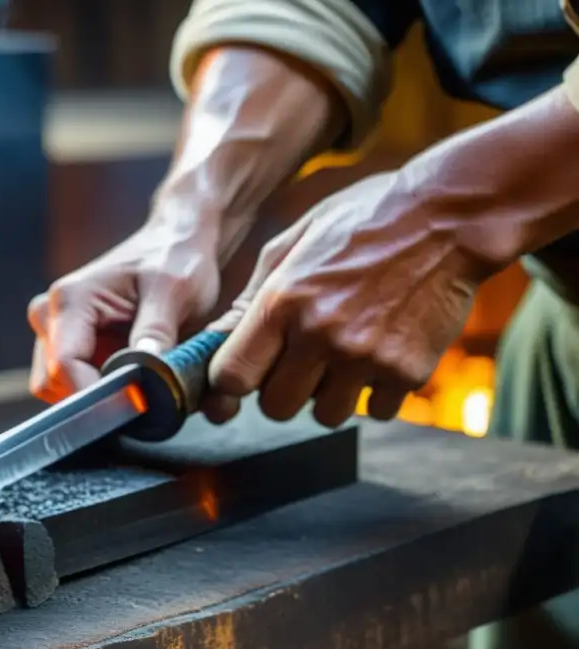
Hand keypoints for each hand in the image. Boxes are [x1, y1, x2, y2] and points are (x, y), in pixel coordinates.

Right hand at [28, 221, 221, 402]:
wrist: (174, 244)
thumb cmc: (174, 259)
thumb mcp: (175, 290)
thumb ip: (156, 330)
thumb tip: (144, 373)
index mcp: (70, 299)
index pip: (64, 366)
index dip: (96, 395)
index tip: (135, 405)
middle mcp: (50, 315)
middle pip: (53, 383)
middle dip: (95, 396)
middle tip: (142, 393)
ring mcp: (54, 332)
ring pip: (58, 389)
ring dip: (96, 394)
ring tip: (138, 377)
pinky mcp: (67, 346)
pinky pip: (71, 385)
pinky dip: (99, 390)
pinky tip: (129, 374)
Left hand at [203, 171, 495, 426]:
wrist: (449, 216)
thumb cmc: (362, 221)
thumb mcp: (293, 241)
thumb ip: (252, 296)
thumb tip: (216, 339)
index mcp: (282, 302)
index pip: (232, 377)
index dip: (234, 380)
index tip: (246, 371)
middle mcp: (320, 334)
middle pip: (275, 408)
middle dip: (282, 391)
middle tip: (301, 361)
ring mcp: (365, 357)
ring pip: (325, 416)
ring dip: (330, 395)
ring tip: (346, 353)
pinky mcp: (408, 372)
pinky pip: (375, 411)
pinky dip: (376, 393)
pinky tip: (383, 354)